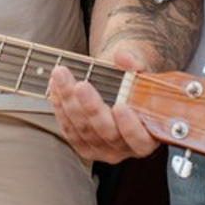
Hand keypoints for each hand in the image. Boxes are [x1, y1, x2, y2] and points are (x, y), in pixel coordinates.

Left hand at [49, 48, 157, 162]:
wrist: (119, 80)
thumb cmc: (134, 74)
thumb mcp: (140, 63)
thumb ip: (135, 60)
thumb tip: (123, 56)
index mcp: (149, 133)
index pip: (140, 138)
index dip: (131, 126)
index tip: (120, 106)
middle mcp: (126, 146)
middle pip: (107, 132)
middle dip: (91, 107)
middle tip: (81, 85)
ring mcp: (103, 148)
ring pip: (84, 130)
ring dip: (69, 102)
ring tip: (61, 76)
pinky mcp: (83, 144)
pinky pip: (70, 130)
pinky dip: (60, 108)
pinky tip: (55, 87)